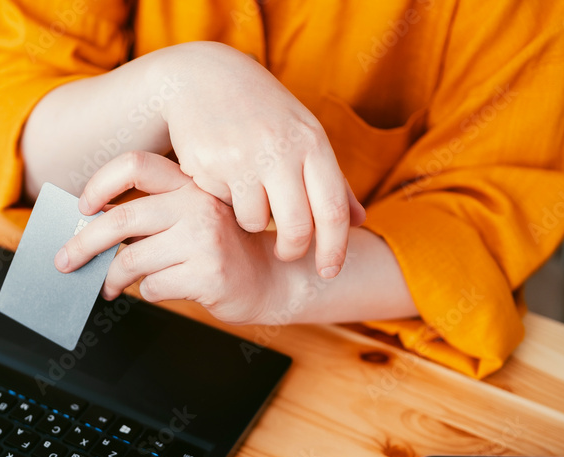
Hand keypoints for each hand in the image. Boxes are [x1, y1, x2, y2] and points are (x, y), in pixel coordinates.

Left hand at [54, 151, 285, 325]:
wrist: (275, 279)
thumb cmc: (224, 250)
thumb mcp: (195, 218)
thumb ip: (154, 217)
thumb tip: (92, 229)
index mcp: (190, 185)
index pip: (136, 166)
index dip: (101, 183)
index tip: (83, 206)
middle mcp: (198, 205)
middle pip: (121, 221)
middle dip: (84, 245)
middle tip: (65, 261)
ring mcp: (205, 240)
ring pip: (132, 260)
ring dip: (112, 279)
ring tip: (109, 286)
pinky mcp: (209, 274)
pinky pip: (154, 286)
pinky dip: (149, 292)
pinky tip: (163, 289)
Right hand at [156, 42, 365, 277]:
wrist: (202, 79)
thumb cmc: (262, 113)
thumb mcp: (303, 136)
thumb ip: (331, 180)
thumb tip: (361, 221)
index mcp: (312, 142)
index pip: (334, 208)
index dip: (335, 248)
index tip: (330, 271)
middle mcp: (281, 149)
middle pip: (297, 227)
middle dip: (293, 250)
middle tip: (287, 253)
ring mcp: (244, 157)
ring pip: (257, 222)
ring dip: (254, 223)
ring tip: (248, 198)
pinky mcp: (210, 165)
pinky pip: (226, 207)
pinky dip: (228, 204)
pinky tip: (224, 179)